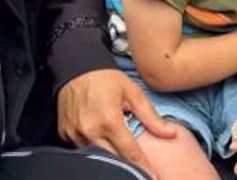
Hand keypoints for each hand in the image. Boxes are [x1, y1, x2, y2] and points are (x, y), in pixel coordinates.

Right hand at [57, 69, 175, 177]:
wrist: (75, 68)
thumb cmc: (105, 79)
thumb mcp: (133, 92)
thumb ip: (151, 116)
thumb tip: (171, 133)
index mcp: (109, 120)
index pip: (130, 153)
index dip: (143, 167)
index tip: (153, 176)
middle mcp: (90, 130)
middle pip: (113, 160)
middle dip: (128, 169)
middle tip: (141, 173)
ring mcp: (75, 134)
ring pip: (97, 157)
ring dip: (111, 161)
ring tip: (125, 164)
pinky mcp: (65, 135)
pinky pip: (82, 151)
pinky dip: (95, 152)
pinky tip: (105, 149)